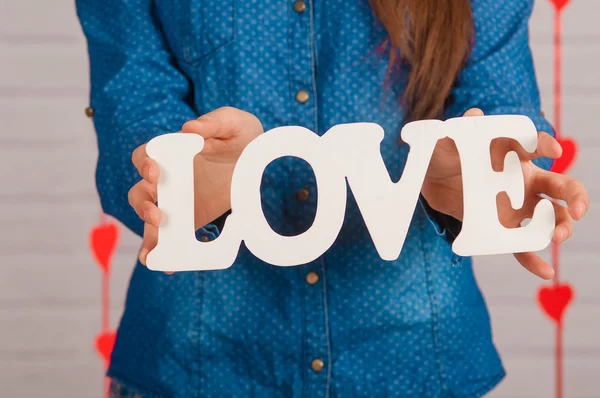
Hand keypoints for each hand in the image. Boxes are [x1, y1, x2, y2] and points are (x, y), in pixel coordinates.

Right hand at [128, 107, 262, 266]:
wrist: (259, 161)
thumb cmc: (241, 136)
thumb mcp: (235, 123)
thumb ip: (214, 122)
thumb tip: (189, 129)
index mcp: (172, 152)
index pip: (144, 157)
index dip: (144, 165)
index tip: (156, 173)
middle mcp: (169, 178)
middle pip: (140, 193)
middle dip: (142, 205)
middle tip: (159, 215)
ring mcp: (177, 201)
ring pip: (150, 219)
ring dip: (149, 234)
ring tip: (157, 248)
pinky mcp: (190, 220)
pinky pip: (171, 238)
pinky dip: (165, 252)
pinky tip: (169, 266)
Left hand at [421, 108, 588, 279]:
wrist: (430, 179)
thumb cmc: (445, 153)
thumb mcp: (449, 139)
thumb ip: (461, 129)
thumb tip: (474, 115)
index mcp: (514, 154)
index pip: (537, 146)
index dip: (546, 146)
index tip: (552, 151)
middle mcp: (524, 180)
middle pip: (561, 187)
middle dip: (575, 197)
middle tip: (577, 210)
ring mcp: (516, 206)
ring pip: (549, 218)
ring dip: (560, 227)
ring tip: (557, 237)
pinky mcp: (502, 226)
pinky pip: (521, 246)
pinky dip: (533, 260)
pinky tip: (546, 273)